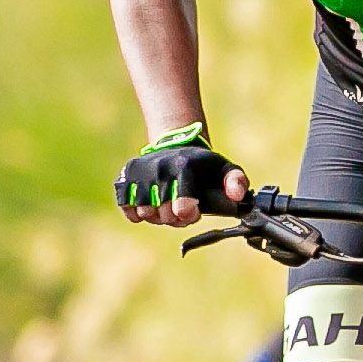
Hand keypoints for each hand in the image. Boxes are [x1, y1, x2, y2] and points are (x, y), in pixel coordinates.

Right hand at [115, 125, 244, 225]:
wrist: (175, 143)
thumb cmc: (203, 165)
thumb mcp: (225, 169)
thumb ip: (236, 182)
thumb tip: (237, 196)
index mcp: (184, 167)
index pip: (181, 207)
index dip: (188, 215)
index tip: (193, 211)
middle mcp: (160, 167)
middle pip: (164, 214)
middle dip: (175, 218)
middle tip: (181, 209)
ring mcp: (140, 171)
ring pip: (145, 212)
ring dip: (157, 216)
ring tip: (166, 206)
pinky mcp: (125, 175)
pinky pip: (125, 205)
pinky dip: (135, 211)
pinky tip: (149, 204)